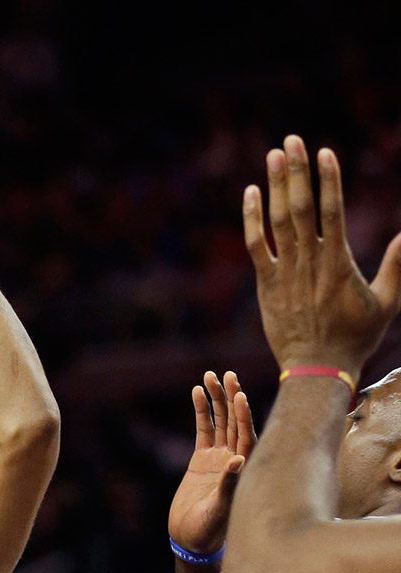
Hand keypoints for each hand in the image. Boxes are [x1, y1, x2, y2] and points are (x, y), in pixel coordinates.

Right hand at [168, 371, 255, 554]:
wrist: (190, 540)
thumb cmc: (208, 531)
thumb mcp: (219, 511)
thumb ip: (228, 486)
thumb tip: (237, 461)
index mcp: (245, 471)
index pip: (248, 436)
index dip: (244, 416)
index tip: (239, 396)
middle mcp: (236, 460)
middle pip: (236, 422)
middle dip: (232, 398)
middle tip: (227, 375)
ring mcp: (220, 458)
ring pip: (220, 422)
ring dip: (217, 399)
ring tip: (210, 376)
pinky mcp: (203, 460)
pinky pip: (204, 430)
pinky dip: (202, 412)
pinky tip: (197, 392)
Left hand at [243, 135, 400, 380]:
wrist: (317, 368)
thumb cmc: (355, 337)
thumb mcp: (386, 302)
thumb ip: (396, 267)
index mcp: (339, 262)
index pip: (332, 211)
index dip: (328, 179)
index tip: (324, 152)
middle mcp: (310, 261)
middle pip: (301, 207)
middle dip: (296, 172)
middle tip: (292, 140)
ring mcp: (285, 271)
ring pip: (277, 221)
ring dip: (274, 186)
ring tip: (273, 155)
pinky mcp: (265, 283)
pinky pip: (255, 245)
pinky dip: (251, 219)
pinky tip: (250, 194)